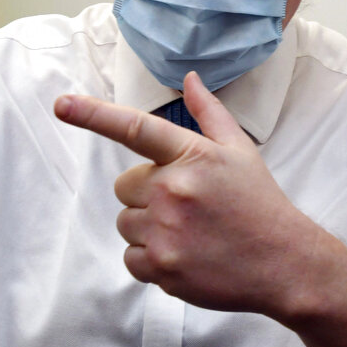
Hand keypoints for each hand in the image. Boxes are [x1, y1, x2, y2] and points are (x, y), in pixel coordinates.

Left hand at [54, 71, 317, 315]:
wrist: (286, 264)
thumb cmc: (260, 203)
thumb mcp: (239, 150)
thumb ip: (209, 113)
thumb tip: (190, 79)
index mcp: (191, 155)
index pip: (134, 128)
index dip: (94, 114)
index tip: (61, 104)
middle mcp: (173, 189)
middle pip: (124, 186)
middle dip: (146, 194)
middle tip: (186, 206)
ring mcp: (166, 231)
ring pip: (126, 223)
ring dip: (148, 227)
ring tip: (189, 232)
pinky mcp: (162, 267)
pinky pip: (130, 258)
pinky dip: (149, 259)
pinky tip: (184, 255)